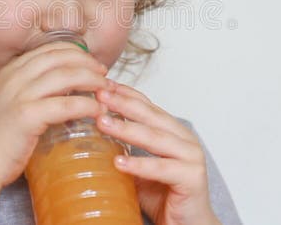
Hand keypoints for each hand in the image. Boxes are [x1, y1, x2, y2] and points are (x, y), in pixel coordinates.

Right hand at [0, 41, 109, 186]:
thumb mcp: (9, 102)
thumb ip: (31, 90)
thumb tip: (66, 86)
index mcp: (10, 71)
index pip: (50, 50)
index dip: (76, 52)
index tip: (93, 62)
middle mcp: (14, 77)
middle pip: (61, 58)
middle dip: (88, 63)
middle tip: (105, 75)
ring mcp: (19, 95)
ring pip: (67, 76)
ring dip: (93, 81)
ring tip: (107, 90)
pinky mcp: (27, 116)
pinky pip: (66, 104)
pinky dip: (87, 105)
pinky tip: (98, 110)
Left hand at [95, 81, 221, 224]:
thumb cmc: (164, 195)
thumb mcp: (137, 167)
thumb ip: (124, 148)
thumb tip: (88, 134)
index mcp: (172, 131)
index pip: (146, 105)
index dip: (124, 94)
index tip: (100, 85)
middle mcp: (184, 139)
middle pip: (150, 115)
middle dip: (122, 104)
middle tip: (98, 95)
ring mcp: (191, 157)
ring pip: (155, 138)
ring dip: (127, 129)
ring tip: (102, 123)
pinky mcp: (193, 178)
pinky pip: (162, 169)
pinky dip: (140, 165)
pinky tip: (118, 162)